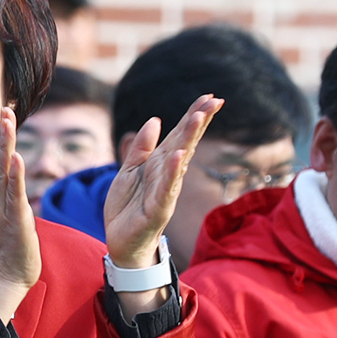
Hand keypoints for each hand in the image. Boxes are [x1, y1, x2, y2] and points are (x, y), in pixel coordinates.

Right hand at [0, 108, 41, 324]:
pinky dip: (16, 176)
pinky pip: (14, 195)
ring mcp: (3, 208)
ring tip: (8, 123)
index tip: (5, 111)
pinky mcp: (15, 221)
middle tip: (5, 108)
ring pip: (3, 172)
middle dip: (2, 134)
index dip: (0, 135)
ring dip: (6, 146)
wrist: (0, 278)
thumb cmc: (2, 244)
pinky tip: (17, 158)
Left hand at [102, 95, 223, 311]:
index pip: (180, 135)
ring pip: (180, 161)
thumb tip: (155, 120)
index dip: (193, 116)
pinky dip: (173, 172)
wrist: (121, 241)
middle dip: (199, 121)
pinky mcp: (158, 209)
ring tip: (198, 117)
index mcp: (160, 163)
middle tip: (215, 101)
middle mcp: (168, 174)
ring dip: (189, 139)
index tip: (209, 97)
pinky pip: (167, 188)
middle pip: (186, 143)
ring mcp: (165, 190)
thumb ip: (141, 147)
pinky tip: (179, 156)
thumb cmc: (128, 206)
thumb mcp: (129, 170)